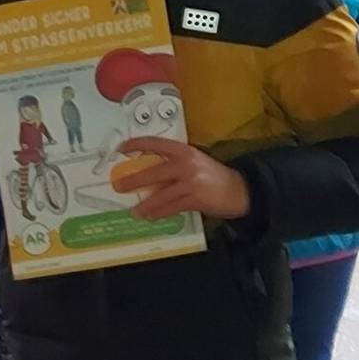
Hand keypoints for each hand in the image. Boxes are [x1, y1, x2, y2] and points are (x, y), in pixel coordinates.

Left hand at [112, 137, 250, 221]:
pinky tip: (150, 216)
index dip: (137, 144)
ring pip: (160, 194)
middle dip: (133, 181)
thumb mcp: (194, 162)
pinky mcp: (195, 199)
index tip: (122, 148)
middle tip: (119, 186)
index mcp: (185, 150)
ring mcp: (191, 182)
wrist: (239, 190)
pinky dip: (159, 213)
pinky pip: (171, 207)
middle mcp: (186, 163)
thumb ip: (174, 164)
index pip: (156, 143)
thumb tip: (147, 173)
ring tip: (134, 210)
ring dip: (145, 204)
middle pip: (153, 172)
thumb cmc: (214, 176)